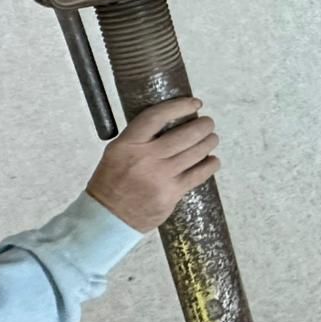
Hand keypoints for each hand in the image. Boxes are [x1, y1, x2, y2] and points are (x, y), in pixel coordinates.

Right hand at [86, 97, 220, 231]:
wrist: (107, 218)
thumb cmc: (112, 182)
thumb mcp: (117, 152)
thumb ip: (140, 138)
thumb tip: (172, 120)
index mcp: (127, 145)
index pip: (157, 117)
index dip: (179, 106)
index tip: (194, 103)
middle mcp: (145, 159)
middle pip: (184, 135)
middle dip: (203, 126)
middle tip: (208, 123)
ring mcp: (160, 178)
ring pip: (195, 153)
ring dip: (209, 142)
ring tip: (212, 138)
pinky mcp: (171, 194)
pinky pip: (198, 175)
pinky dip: (210, 165)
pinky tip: (213, 160)